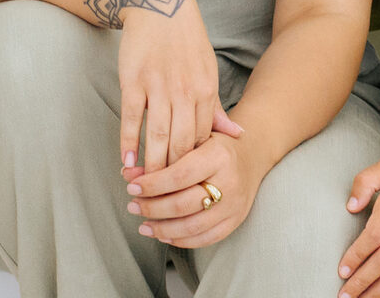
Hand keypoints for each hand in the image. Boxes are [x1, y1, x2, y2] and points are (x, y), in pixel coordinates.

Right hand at [118, 0, 242, 172]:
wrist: (160, 6)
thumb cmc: (187, 43)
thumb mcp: (209, 71)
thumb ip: (217, 108)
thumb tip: (237, 135)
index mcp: (206, 90)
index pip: (202, 140)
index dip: (194, 165)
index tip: (186, 184)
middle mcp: (185, 91)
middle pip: (180, 144)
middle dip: (172, 174)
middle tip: (162, 196)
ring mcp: (158, 86)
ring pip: (157, 136)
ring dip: (150, 165)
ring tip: (143, 186)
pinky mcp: (134, 81)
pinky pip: (132, 118)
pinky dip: (128, 142)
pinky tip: (126, 161)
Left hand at [124, 132, 265, 247]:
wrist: (251, 156)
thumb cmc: (214, 145)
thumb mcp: (192, 140)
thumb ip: (162, 155)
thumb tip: (128, 172)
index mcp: (219, 156)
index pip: (179, 175)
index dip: (152, 185)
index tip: (131, 186)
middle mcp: (229, 181)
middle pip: (183, 204)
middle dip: (152, 208)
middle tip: (133, 206)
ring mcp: (234, 204)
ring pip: (192, 226)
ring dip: (162, 229)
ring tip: (144, 225)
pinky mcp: (235, 221)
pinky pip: (204, 239)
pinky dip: (180, 240)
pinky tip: (163, 235)